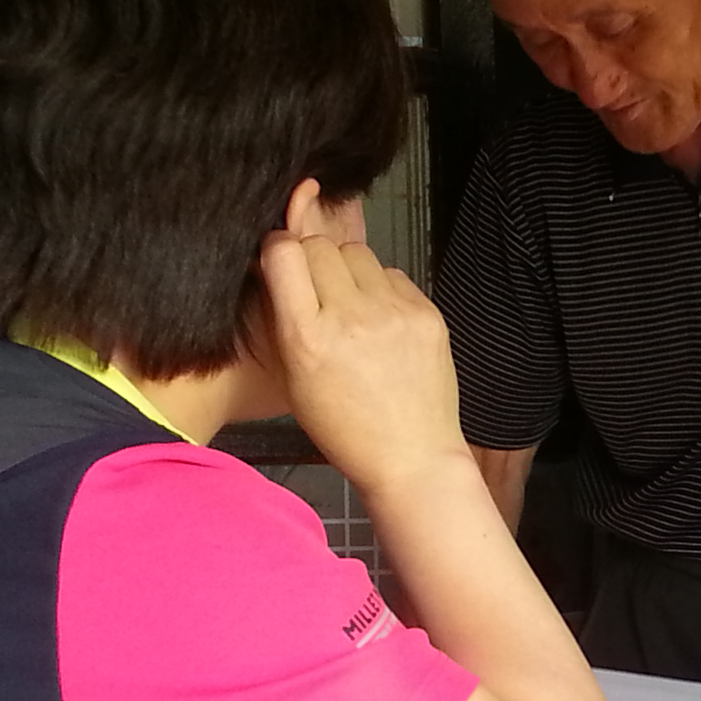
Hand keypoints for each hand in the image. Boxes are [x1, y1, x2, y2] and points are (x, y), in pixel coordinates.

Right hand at [257, 216, 465, 499]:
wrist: (411, 456)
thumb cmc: (344, 427)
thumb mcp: (293, 379)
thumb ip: (281, 319)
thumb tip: (273, 265)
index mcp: (308, 337)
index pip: (284, 252)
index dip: (278, 250)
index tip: (280, 261)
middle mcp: (352, 317)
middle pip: (321, 244)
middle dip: (312, 259)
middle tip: (317, 289)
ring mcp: (394, 312)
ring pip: (358, 252)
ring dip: (347, 270)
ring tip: (351, 306)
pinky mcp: (427, 313)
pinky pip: (392, 274)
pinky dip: (381, 288)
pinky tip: (380, 320)